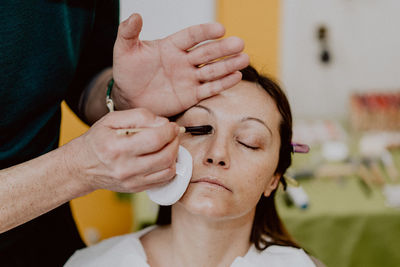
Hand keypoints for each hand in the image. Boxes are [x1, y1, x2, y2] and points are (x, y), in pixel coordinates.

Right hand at [69, 109, 179, 192]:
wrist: (82, 167)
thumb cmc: (98, 140)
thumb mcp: (112, 120)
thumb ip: (139, 116)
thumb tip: (163, 123)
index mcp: (117, 147)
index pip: (155, 139)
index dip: (169, 130)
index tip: (171, 125)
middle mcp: (125, 168)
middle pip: (166, 156)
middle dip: (175, 141)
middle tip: (172, 134)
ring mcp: (132, 181)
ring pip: (168, 169)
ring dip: (174, 154)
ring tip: (168, 145)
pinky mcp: (137, 189)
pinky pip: (164, 179)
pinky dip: (169, 166)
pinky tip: (162, 157)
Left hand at [112, 13, 248, 116]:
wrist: (129, 97)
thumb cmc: (127, 72)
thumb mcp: (124, 50)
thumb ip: (128, 32)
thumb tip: (135, 16)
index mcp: (171, 46)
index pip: (191, 36)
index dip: (205, 32)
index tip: (219, 29)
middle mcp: (184, 61)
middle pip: (207, 52)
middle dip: (223, 48)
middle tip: (239, 43)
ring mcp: (189, 78)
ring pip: (212, 70)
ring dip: (228, 65)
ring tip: (243, 60)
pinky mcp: (191, 95)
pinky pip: (209, 89)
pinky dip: (223, 83)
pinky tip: (236, 77)